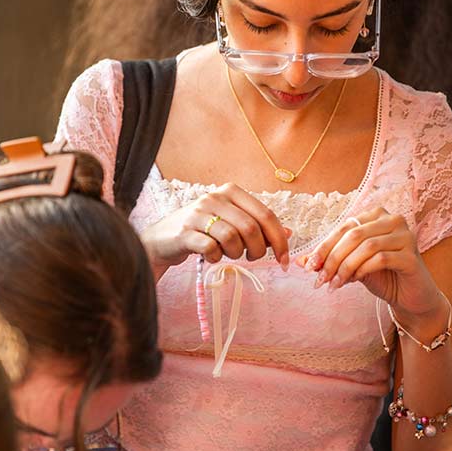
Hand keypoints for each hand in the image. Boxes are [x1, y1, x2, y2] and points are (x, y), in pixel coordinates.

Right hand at [140, 182, 290, 272]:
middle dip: (258, 250)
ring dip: (235, 254)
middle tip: (252, 258)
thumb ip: (258, 225)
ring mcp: (198, 214)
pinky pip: (212, 249)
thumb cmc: (203, 230)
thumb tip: (289, 234)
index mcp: (231, 191)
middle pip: (251, 228)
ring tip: (228, 254)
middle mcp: (215, 197)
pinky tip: (212, 256)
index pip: (266, 214)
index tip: (284, 259)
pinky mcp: (185, 232)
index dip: (279, 239)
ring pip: (232, 239)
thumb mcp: (231, 222)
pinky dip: (216, 258)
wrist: (162, 238)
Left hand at [294, 208, 444, 316]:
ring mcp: (406, 236)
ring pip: (365, 246)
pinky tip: (353, 282)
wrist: (411, 298)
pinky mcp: (412, 256)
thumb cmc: (382, 277)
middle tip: (319, 279)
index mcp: (377, 215)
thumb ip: (330, 259)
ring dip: (344, 267)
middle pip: (353, 235)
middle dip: (332, 258)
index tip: (309, 266)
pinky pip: (380, 259)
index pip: (344, 226)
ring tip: (334, 284)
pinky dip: (362, 270)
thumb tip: (300, 261)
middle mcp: (394, 220)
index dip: (324, 246)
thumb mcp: (352, 265)